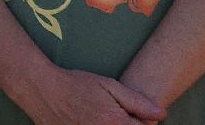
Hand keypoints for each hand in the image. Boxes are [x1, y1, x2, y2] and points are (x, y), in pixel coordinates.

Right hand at [23, 68, 165, 124]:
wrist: (42, 90)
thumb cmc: (75, 84)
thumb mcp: (108, 85)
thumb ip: (136, 101)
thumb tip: (162, 114)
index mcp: (116, 123)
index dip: (144, 123)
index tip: (136, 116)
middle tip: (115, 116)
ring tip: (102, 117)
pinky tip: (91, 120)